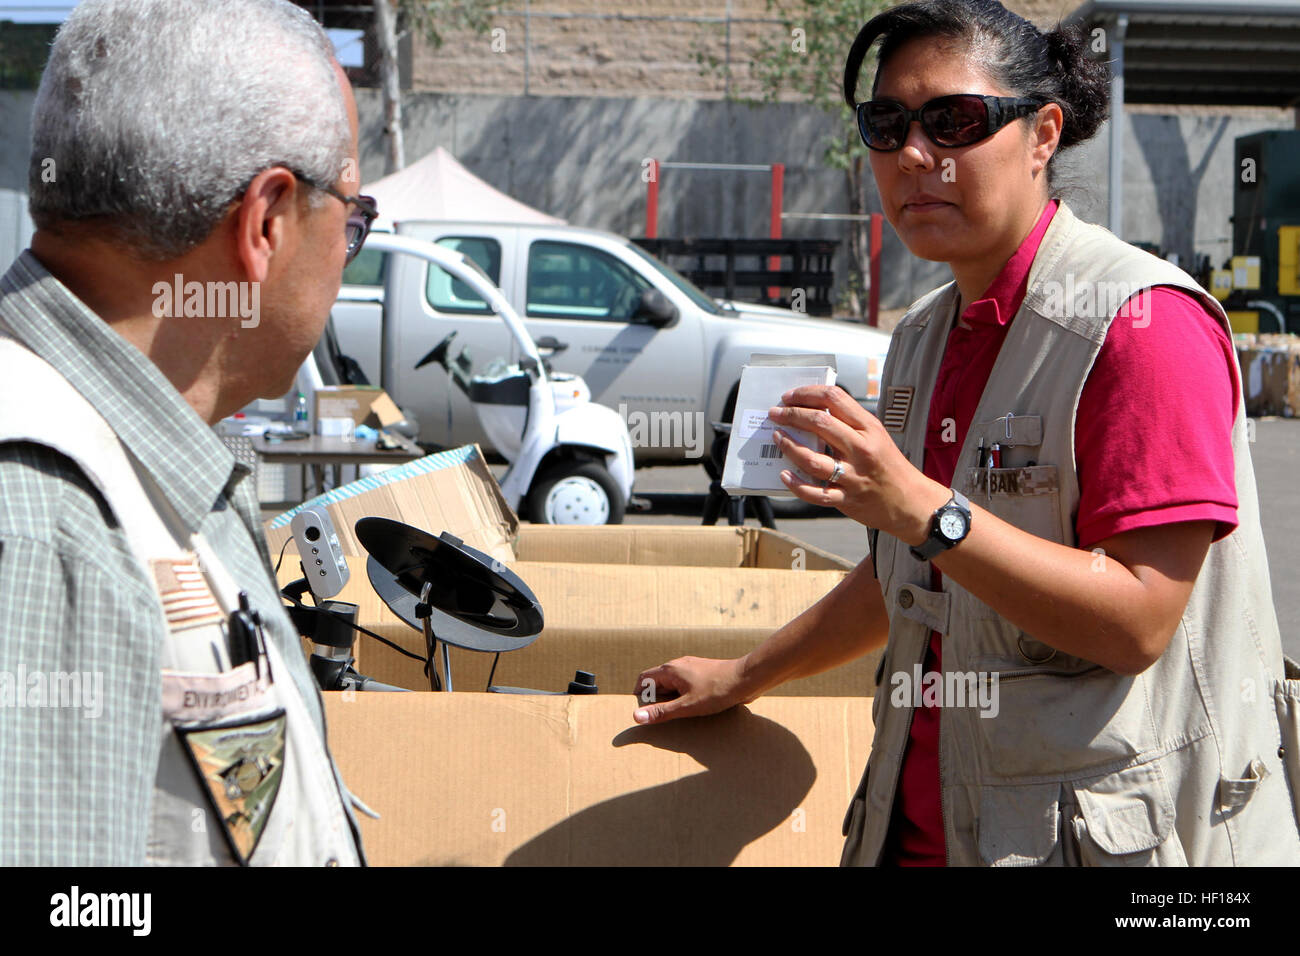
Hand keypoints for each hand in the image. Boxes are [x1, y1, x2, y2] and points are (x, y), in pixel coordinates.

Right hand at [631, 656, 753, 724]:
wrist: (746, 679)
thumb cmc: (717, 691)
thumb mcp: (687, 706)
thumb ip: (661, 712)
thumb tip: (636, 716)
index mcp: (670, 669)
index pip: (644, 678)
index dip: (640, 695)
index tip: (644, 711)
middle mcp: (679, 665)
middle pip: (658, 682)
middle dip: (656, 699)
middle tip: (661, 717)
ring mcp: (692, 668)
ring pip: (673, 684)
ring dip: (671, 699)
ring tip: (677, 715)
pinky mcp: (703, 674)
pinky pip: (686, 685)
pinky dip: (684, 696)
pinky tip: (693, 708)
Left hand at [768, 385, 948, 544]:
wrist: (911, 503)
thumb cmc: (889, 466)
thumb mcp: (876, 436)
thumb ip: (850, 423)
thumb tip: (814, 408)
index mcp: (869, 428)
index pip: (834, 398)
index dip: (807, 393)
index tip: (790, 396)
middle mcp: (861, 449)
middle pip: (819, 423)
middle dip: (792, 415)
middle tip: (776, 413)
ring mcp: (852, 476)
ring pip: (812, 459)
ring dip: (789, 445)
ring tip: (777, 437)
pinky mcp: (846, 499)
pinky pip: (815, 493)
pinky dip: (796, 484)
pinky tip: (784, 474)